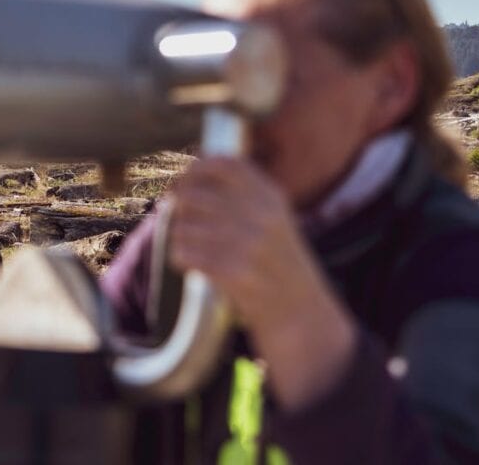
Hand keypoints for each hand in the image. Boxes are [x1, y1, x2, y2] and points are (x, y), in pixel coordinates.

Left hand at [167, 157, 356, 410]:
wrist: (300, 313)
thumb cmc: (277, 265)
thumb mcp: (273, 219)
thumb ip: (241, 196)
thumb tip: (185, 179)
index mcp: (272, 197)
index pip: (224, 164)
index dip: (194, 170)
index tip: (181, 184)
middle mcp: (263, 216)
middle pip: (194, 196)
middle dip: (178, 210)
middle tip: (181, 223)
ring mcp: (250, 244)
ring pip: (184, 226)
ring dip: (178, 237)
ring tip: (191, 249)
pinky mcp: (236, 273)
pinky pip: (185, 254)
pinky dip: (180, 258)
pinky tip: (190, 265)